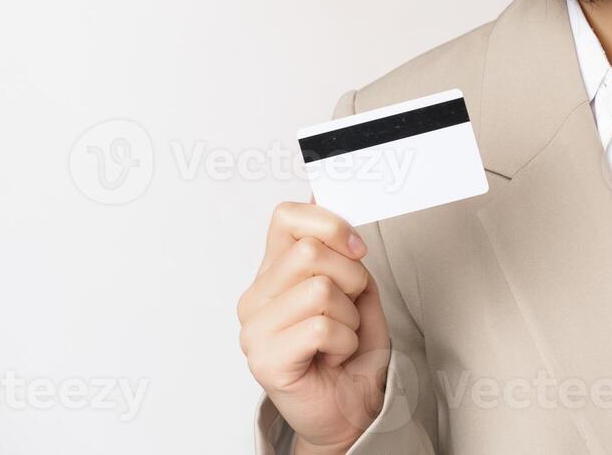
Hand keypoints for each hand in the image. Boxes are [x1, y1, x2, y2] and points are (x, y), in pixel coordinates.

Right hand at [237, 201, 390, 454]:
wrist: (351, 406)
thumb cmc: (352, 349)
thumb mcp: (357, 288)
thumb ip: (343, 252)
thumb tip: (331, 205)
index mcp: (273, 272)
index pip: (287, 217)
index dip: (329, 224)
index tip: (356, 248)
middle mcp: (256, 297)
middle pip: (310, 251)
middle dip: (351, 277)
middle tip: (350, 308)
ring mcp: (255, 330)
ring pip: (319, 289)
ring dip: (349, 315)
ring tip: (340, 336)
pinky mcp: (265, 360)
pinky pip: (321, 327)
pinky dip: (344, 341)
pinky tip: (334, 355)